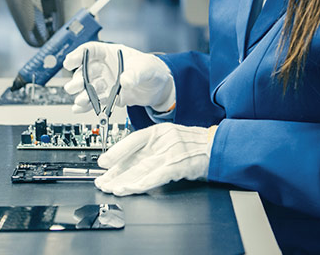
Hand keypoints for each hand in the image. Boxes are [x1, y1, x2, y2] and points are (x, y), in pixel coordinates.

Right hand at [63, 42, 174, 113]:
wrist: (159, 88)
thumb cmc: (152, 69)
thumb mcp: (146, 67)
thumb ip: (135, 73)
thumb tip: (125, 81)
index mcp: (111, 54)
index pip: (90, 50)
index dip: (78, 55)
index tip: (69, 62)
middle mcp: (105, 68)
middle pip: (86, 71)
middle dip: (78, 79)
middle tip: (75, 87)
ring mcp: (106, 83)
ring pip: (88, 87)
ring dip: (82, 94)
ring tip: (81, 100)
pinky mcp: (109, 97)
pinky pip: (95, 100)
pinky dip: (87, 105)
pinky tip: (79, 108)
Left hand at [94, 123, 215, 195]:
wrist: (217, 146)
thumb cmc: (194, 144)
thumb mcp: (170, 138)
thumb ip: (152, 147)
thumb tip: (130, 160)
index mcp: (159, 131)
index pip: (132, 140)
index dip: (116, 152)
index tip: (102, 163)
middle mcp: (162, 140)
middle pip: (134, 158)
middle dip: (116, 172)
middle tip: (102, 182)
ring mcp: (170, 152)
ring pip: (142, 168)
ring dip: (125, 180)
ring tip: (111, 188)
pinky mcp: (179, 166)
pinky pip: (157, 176)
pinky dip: (142, 183)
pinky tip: (131, 189)